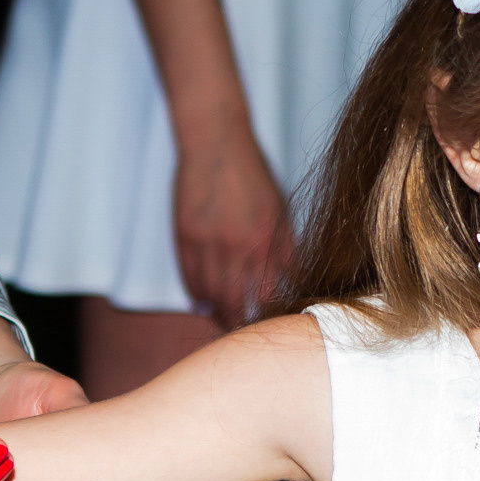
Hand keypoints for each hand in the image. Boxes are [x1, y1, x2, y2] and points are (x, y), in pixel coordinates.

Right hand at [174, 127, 291, 328]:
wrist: (216, 143)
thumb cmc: (254, 176)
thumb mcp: (281, 210)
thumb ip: (287, 249)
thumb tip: (295, 284)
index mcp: (268, 240)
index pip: (270, 295)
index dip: (269, 317)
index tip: (271, 329)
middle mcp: (238, 246)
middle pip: (238, 303)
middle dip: (241, 325)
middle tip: (244, 337)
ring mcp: (208, 243)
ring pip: (212, 296)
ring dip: (218, 315)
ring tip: (224, 324)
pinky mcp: (184, 237)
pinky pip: (189, 279)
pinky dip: (197, 296)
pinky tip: (204, 302)